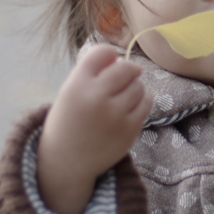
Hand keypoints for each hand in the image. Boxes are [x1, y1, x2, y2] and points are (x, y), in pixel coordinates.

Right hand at [37, 45, 152, 213]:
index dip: (109, 55)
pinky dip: (143, 99)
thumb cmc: (69, 121)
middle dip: (128, 69)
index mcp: (77, 85)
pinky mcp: (129, 130)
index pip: (103, 53)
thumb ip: (92, 73)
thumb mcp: (69, 92)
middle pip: (126, 68)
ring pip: (139, 85)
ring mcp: (115, 115)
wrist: (66, 161)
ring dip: (134, 85)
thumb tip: (120, 59)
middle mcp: (96, 98)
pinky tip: (132, 104)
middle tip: (125, 75)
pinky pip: (146, 103)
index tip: (109, 62)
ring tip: (123, 94)